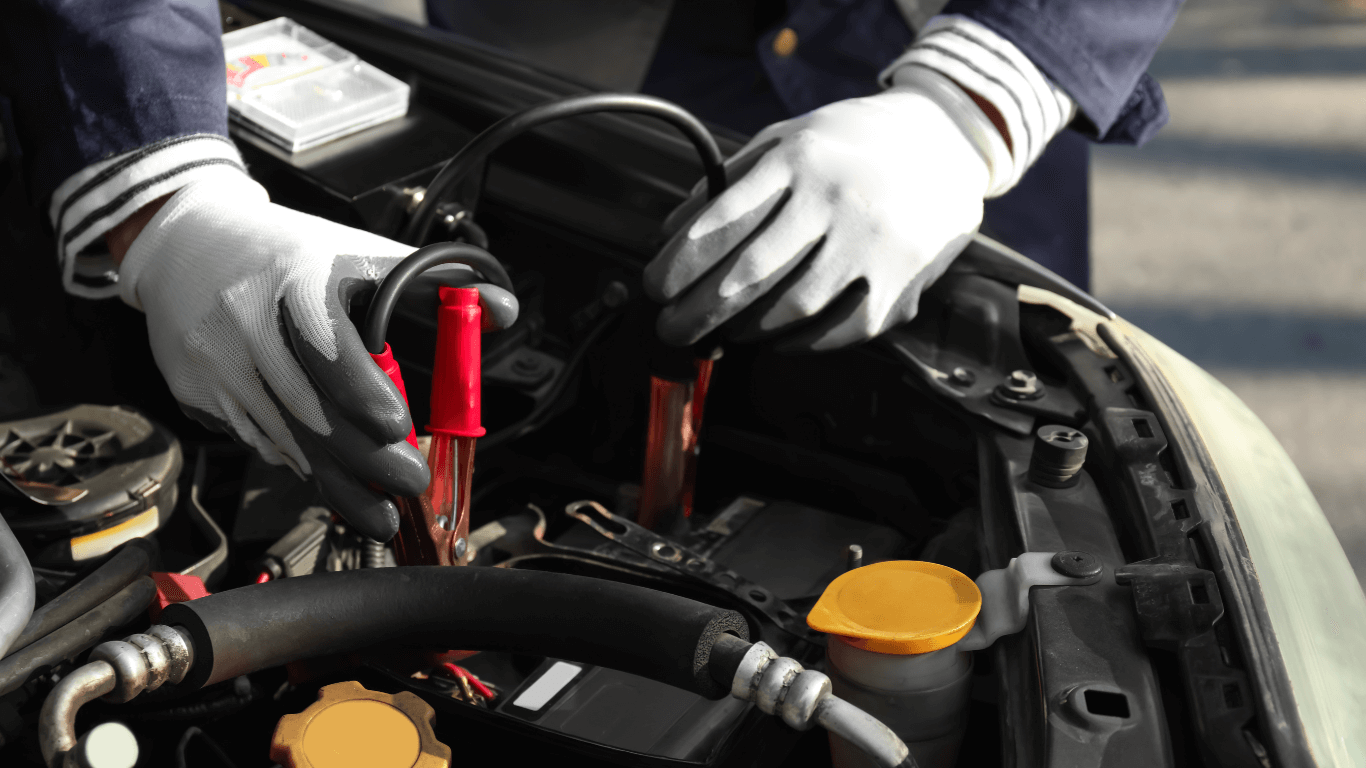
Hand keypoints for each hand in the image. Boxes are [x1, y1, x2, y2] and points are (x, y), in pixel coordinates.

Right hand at [117, 174, 516, 540]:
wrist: (185, 244)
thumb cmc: (287, 252)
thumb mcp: (359, 252)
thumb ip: (435, 283)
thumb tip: (502, 309)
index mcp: (297, 279)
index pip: (327, 343)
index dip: (361, 388)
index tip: (398, 425)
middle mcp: (249, 324)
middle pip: (310, 409)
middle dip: (367, 459)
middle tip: (411, 485)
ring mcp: (218, 363)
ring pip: (285, 439)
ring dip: (337, 482)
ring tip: (381, 512)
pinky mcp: (198, 393)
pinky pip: (258, 441)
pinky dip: (299, 464)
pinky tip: (331, 478)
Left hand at [644, 69, 993, 350]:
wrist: (944, 146)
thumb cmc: (849, 148)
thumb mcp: (786, 141)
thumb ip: (729, 183)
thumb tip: (672, 235)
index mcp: (797, 159)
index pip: (722, 221)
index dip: (680, 264)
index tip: (656, 288)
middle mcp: (834, 199)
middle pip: (749, 273)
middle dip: (698, 310)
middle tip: (671, 328)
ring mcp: (870, 243)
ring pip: (790, 308)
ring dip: (744, 330)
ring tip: (721, 332)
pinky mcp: (898, 283)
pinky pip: (836, 331)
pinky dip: (796, 343)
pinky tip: (774, 338)